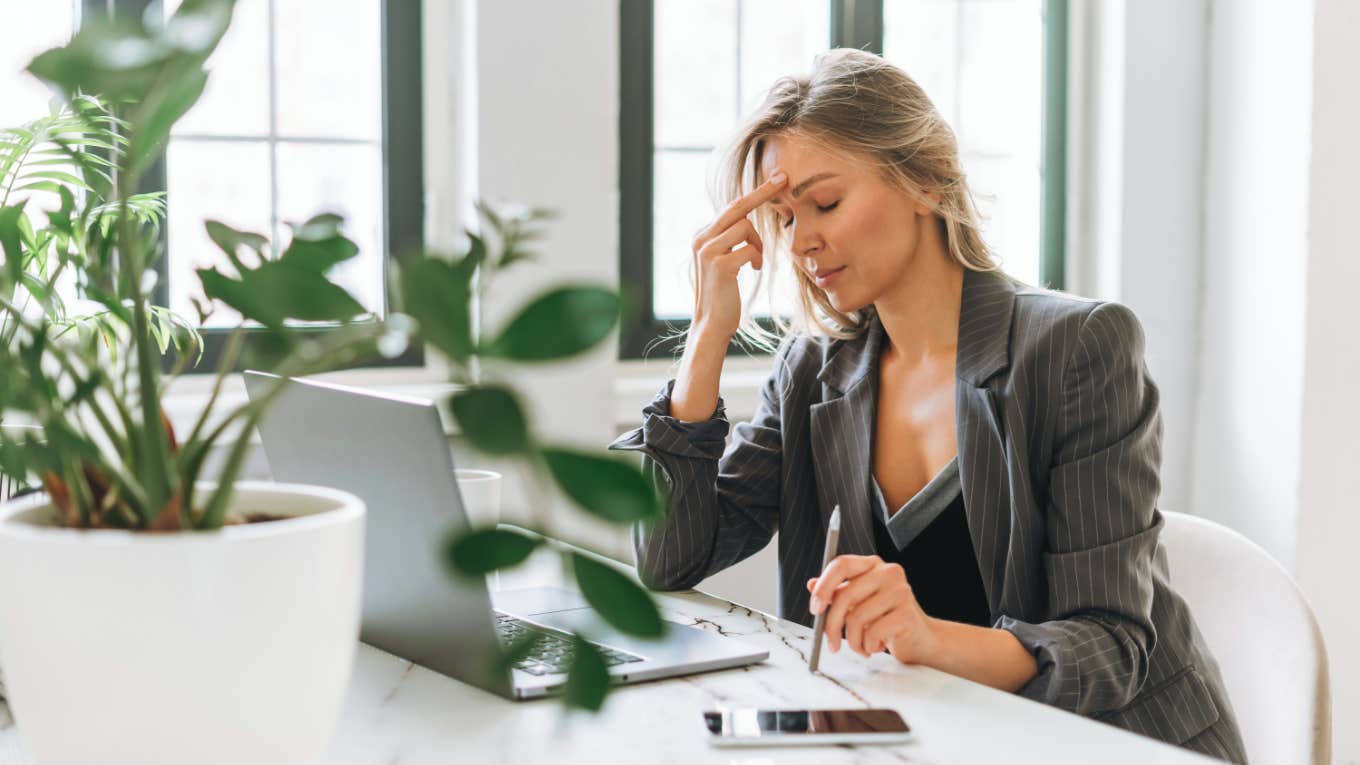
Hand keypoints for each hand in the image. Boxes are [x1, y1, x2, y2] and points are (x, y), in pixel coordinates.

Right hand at [688, 171, 786, 341]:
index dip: (755, 193)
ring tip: (755, 262)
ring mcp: (708, 250)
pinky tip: (753, 270)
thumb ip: (729, 240)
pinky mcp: (720, 264)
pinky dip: (757, 258)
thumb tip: (745, 221)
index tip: (777, 178)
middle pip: (737, 207)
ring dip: (758, 245)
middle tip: (783, 178)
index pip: (730, 207)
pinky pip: (750, 249)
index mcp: (702, 236)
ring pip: (745, 228)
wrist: (711, 324)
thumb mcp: (723, 261)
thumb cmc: (723, 295)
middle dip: (762, 192)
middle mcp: (701, 239)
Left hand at [807, 554, 938, 662]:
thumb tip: (811, 585)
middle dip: (832, 625)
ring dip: (854, 641)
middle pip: (845, 595)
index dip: (824, 586)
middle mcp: (888, 572)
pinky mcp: (907, 613)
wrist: (921, 640)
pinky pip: (873, 633)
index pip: (841, 565)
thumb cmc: (887, 620)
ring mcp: (900, 591)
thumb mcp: (858, 604)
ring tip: (862, 646)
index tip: (815, 609)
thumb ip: (837, 593)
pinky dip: (869, 646)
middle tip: (831, 643)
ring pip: (856, 618)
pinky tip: (877, 646)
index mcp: (872, 565)